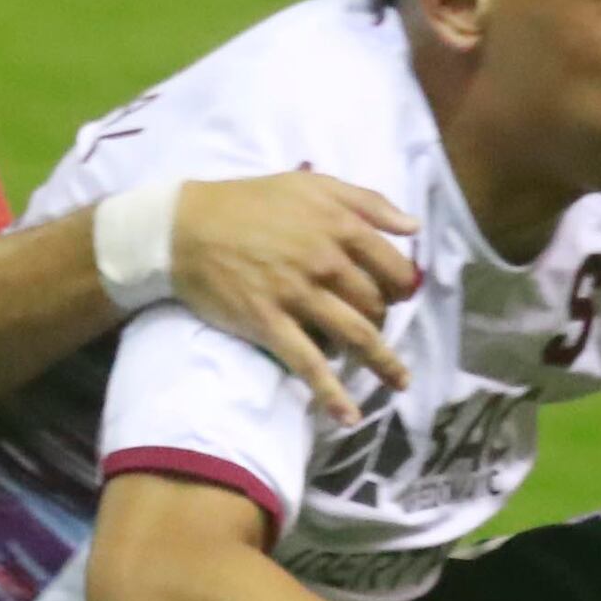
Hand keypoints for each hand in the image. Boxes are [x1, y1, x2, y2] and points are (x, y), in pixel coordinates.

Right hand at [171, 174, 417, 423]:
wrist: (185, 227)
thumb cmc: (248, 202)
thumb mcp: (311, 183)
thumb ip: (366, 201)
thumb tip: (414, 228)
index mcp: (339, 225)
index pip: (392, 265)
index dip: (401, 284)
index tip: (399, 295)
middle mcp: (325, 261)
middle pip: (375, 302)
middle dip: (384, 319)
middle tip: (377, 326)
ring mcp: (298, 295)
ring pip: (355, 335)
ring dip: (382, 362)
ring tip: (398, 380)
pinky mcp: (269, 324)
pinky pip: (309, 364)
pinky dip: (331, 393)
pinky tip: (348, 416)